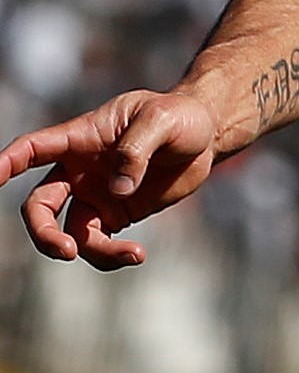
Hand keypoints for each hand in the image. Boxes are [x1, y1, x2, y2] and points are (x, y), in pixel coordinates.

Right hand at [1, 91, 225, 268]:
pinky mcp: (115, 215)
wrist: (204, 138)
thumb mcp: (161, 120)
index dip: (8, 162)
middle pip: (39, 205)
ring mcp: (93, 195)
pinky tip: (137, 255)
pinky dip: (112, 255)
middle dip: (42, 231)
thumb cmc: (179, 117)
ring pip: (68, 232)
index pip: (32, 149)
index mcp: (80, 138)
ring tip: (132, 255)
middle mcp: (77, 170)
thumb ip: (136, 150)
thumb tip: (118, 190)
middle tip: (65, 250)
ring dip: (87, 251)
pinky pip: (99, 243)